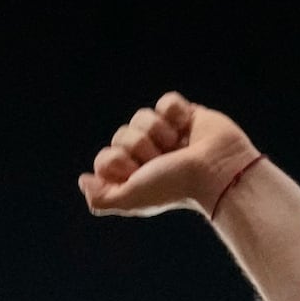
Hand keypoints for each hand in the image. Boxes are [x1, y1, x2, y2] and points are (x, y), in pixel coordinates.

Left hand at [78, 93, 259, 218]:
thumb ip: (100, 199)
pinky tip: (187, 127)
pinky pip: (166, 101)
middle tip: (162, 160)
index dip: (118, 163)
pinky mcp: (184, 115)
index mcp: (132, 175)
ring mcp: (165, 134)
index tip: (137, 173)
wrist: (216, 169)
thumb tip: (83, 180)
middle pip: (122, 135)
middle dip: (140, 147)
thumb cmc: (175, 186)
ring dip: (158, 131)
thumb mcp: (131, 199)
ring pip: (141, 116)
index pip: (105, 157)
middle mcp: (146, 155)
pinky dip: (176, 113)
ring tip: (178, 146)